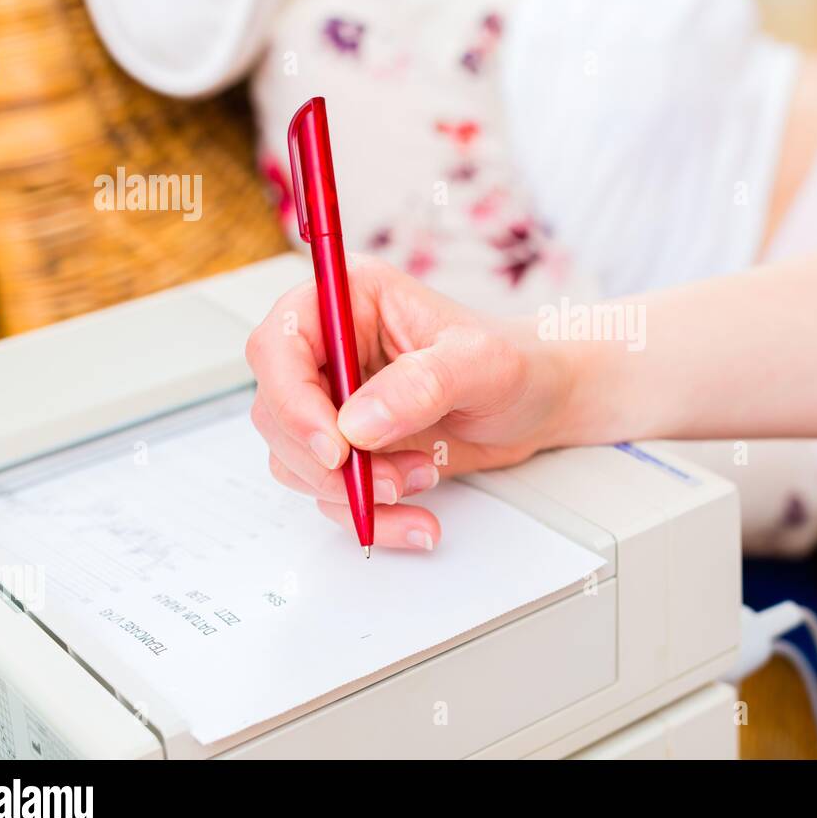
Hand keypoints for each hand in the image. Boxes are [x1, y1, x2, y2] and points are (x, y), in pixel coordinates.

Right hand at [245, 256, 568, 547]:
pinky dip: (370, 514)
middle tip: (388, 479)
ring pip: (297, 460)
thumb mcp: (480, 362)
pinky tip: (416, 519)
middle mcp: (332, 348)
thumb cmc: (515, 361)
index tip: (336, 447)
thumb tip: (357, 424)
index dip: (292, 400)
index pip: (279, 344)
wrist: (540, 402)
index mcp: (351, 299)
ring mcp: (335, 402)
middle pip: (276, 411)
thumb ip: (421, 385)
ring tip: (423, 478)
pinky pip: (331, 493)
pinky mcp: (350, 448)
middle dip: (329, 461)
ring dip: (354, 489)